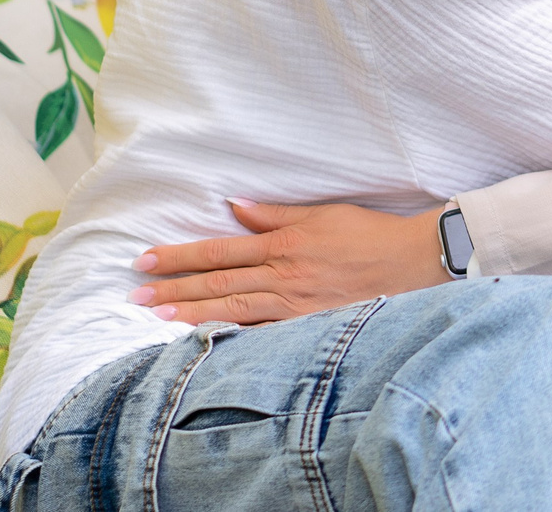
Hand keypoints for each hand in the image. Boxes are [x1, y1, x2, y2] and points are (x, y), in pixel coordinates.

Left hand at [128, 199, 449, 325]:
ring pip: (233, 311)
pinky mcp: (311, 327)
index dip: (181, 257)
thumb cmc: (370, 235)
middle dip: (173, 289)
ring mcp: (296, 307)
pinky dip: (233, 339)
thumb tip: (233, 206)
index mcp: (283, 245)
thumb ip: (274, 214)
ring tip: (156, 320)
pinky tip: (206, 344)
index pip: (220, 251)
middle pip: (217, 284)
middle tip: (135, 295)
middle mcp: (283, 277)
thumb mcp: (321, 215)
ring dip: (192, 316)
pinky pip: (264, 337)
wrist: (416, 262)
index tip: (147, 261)